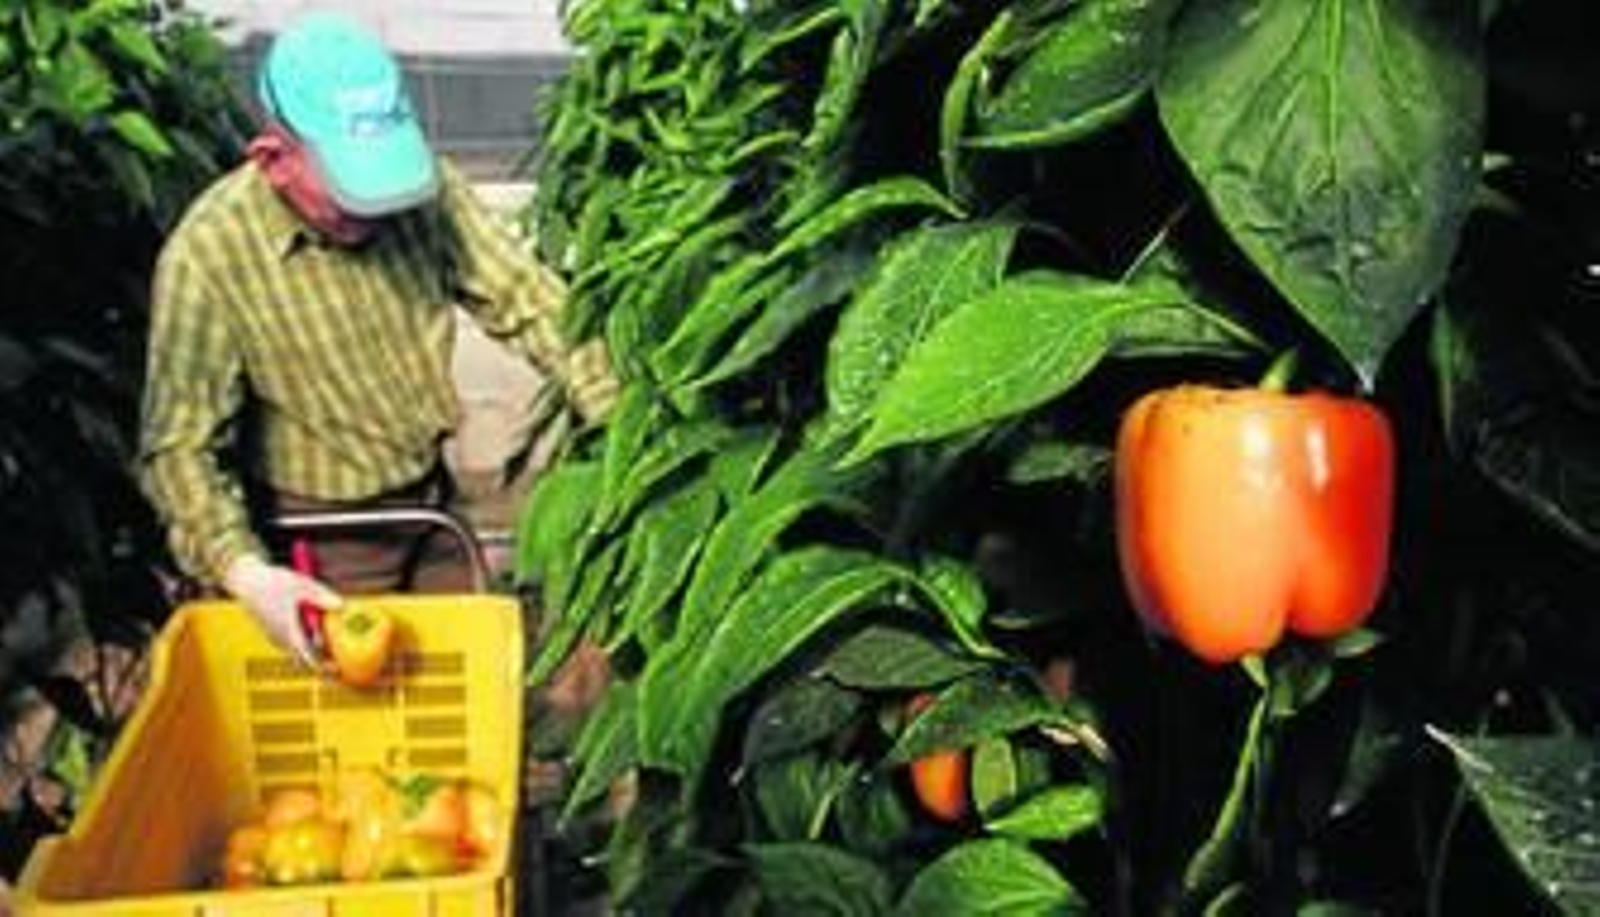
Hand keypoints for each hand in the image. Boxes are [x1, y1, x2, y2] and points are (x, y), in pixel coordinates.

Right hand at [223, 554, 343, 666]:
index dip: (322, 667)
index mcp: (289, 631)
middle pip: (304, 658)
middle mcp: (281, 638)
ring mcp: (276, 636)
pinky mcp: (273, 631)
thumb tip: (342, 605)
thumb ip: (321, 596)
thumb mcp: (301, 585)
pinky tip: (315, 634)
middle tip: (339, 667)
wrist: (245, 580)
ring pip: (297, 651)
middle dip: (321, 663)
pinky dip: (304, 644)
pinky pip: (291, 643)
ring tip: (330, 652)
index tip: (336, 672)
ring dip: (313, 652)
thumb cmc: (272, 582)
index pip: (307, 658)